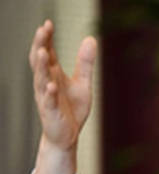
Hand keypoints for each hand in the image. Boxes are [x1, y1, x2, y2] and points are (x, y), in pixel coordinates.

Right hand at [30, 20, 96, 173]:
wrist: (67, 136)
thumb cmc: (72, 109)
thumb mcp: (82, 83)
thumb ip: (85, 63)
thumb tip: (91, 38)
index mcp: (53, 75)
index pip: (47, 53)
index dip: (46, 39)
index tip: (48, 23)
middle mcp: (46, 83)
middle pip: (40, 62)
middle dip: (40, 46)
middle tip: (42, 30)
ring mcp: (46, 98)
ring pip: (40, 79)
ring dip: (41, 66)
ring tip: (42, 52)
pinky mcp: (51, 113)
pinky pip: (48, 102)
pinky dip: (49, 93)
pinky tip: (51, 85)